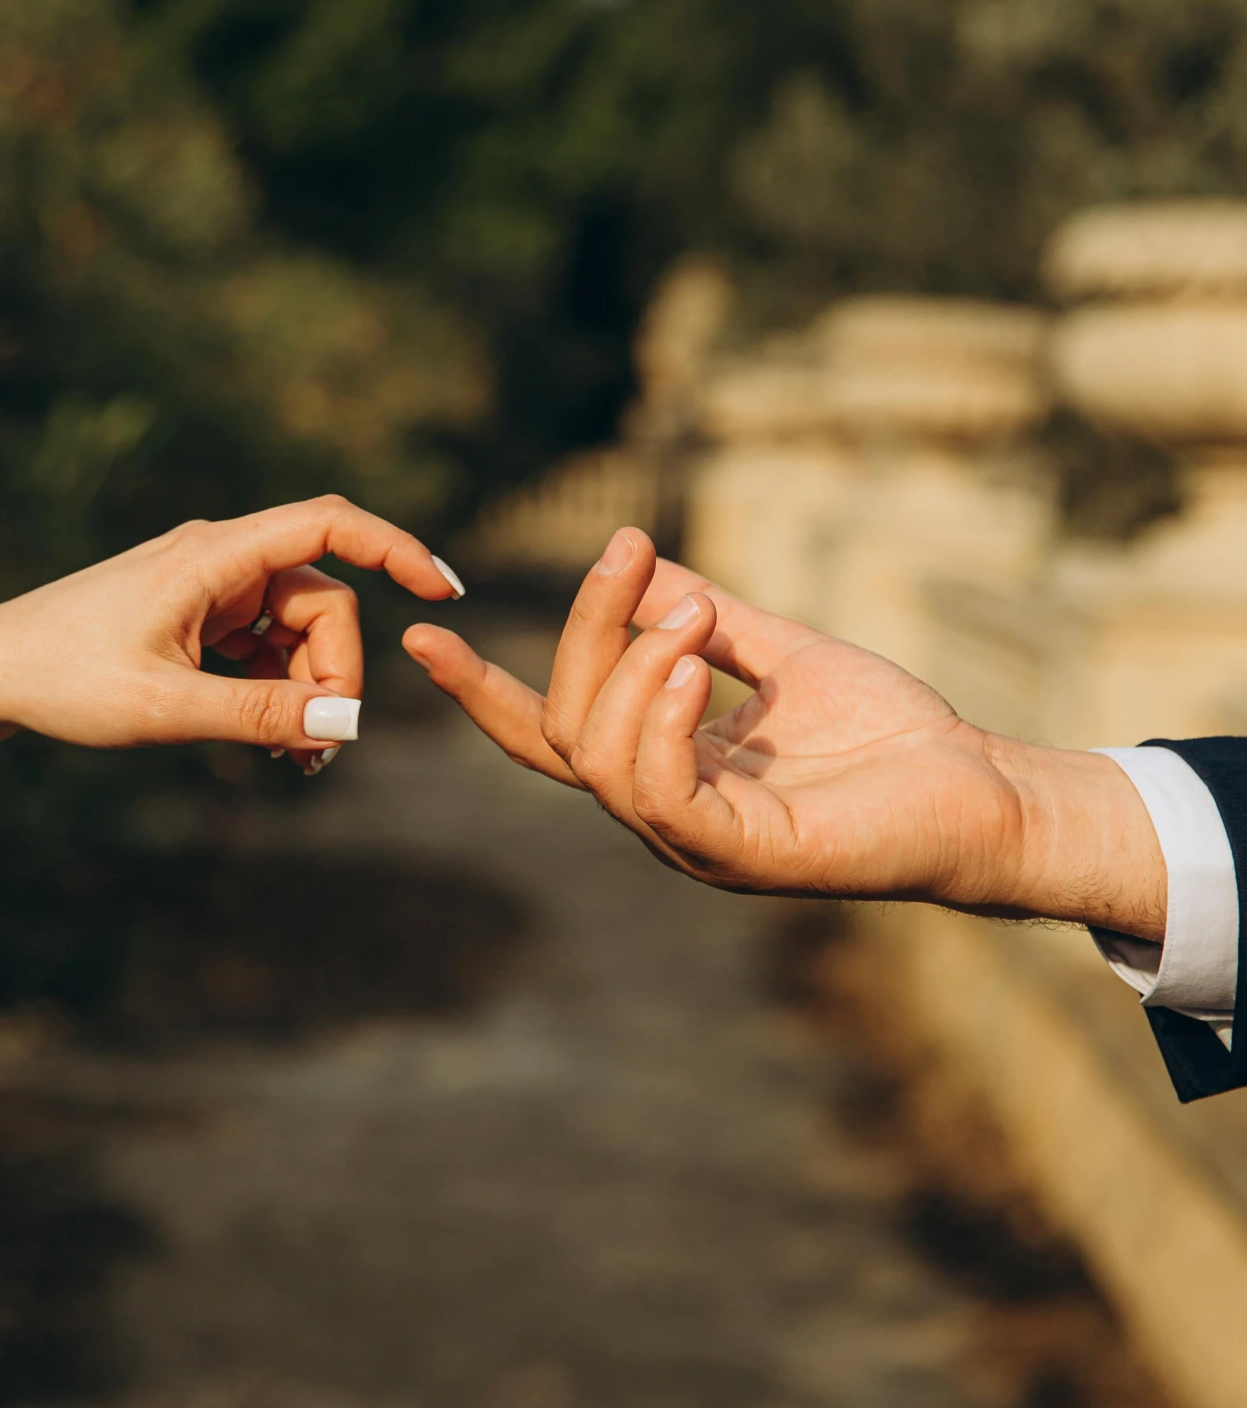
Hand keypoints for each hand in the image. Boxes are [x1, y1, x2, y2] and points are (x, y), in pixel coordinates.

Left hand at [0, 495, 462, 761]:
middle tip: (316, 750)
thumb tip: (349, 722)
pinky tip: (277, 745)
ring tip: (297, 760)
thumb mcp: (166, 708)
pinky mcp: (198, 619)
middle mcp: (219, 561)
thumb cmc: (64, 680)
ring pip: (298, 632)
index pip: (330, 524)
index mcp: (214, 558)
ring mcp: (209, 590)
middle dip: (336, 674)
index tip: (444, 592)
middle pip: (323, 602)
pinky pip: (266, 649)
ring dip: (309, 692)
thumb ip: (260, 714)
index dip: (396, 549)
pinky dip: (280, 692)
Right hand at [404, 528, 1165, 938]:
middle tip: (626, 549)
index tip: (423, 631)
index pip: (552, 734)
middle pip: (568, 727)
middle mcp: (665, 813)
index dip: (485, 690)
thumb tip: (640, 566)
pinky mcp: (741, 858)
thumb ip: (708, 618)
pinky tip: (689, 667)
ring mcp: (697, 844)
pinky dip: (659, 724)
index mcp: (666, 769)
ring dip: (627, 670)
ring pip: (601, 760)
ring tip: (687, 616)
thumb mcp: (784, 651)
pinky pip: (661, 795)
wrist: (983, 788)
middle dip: (582, 633)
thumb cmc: (892, 734)